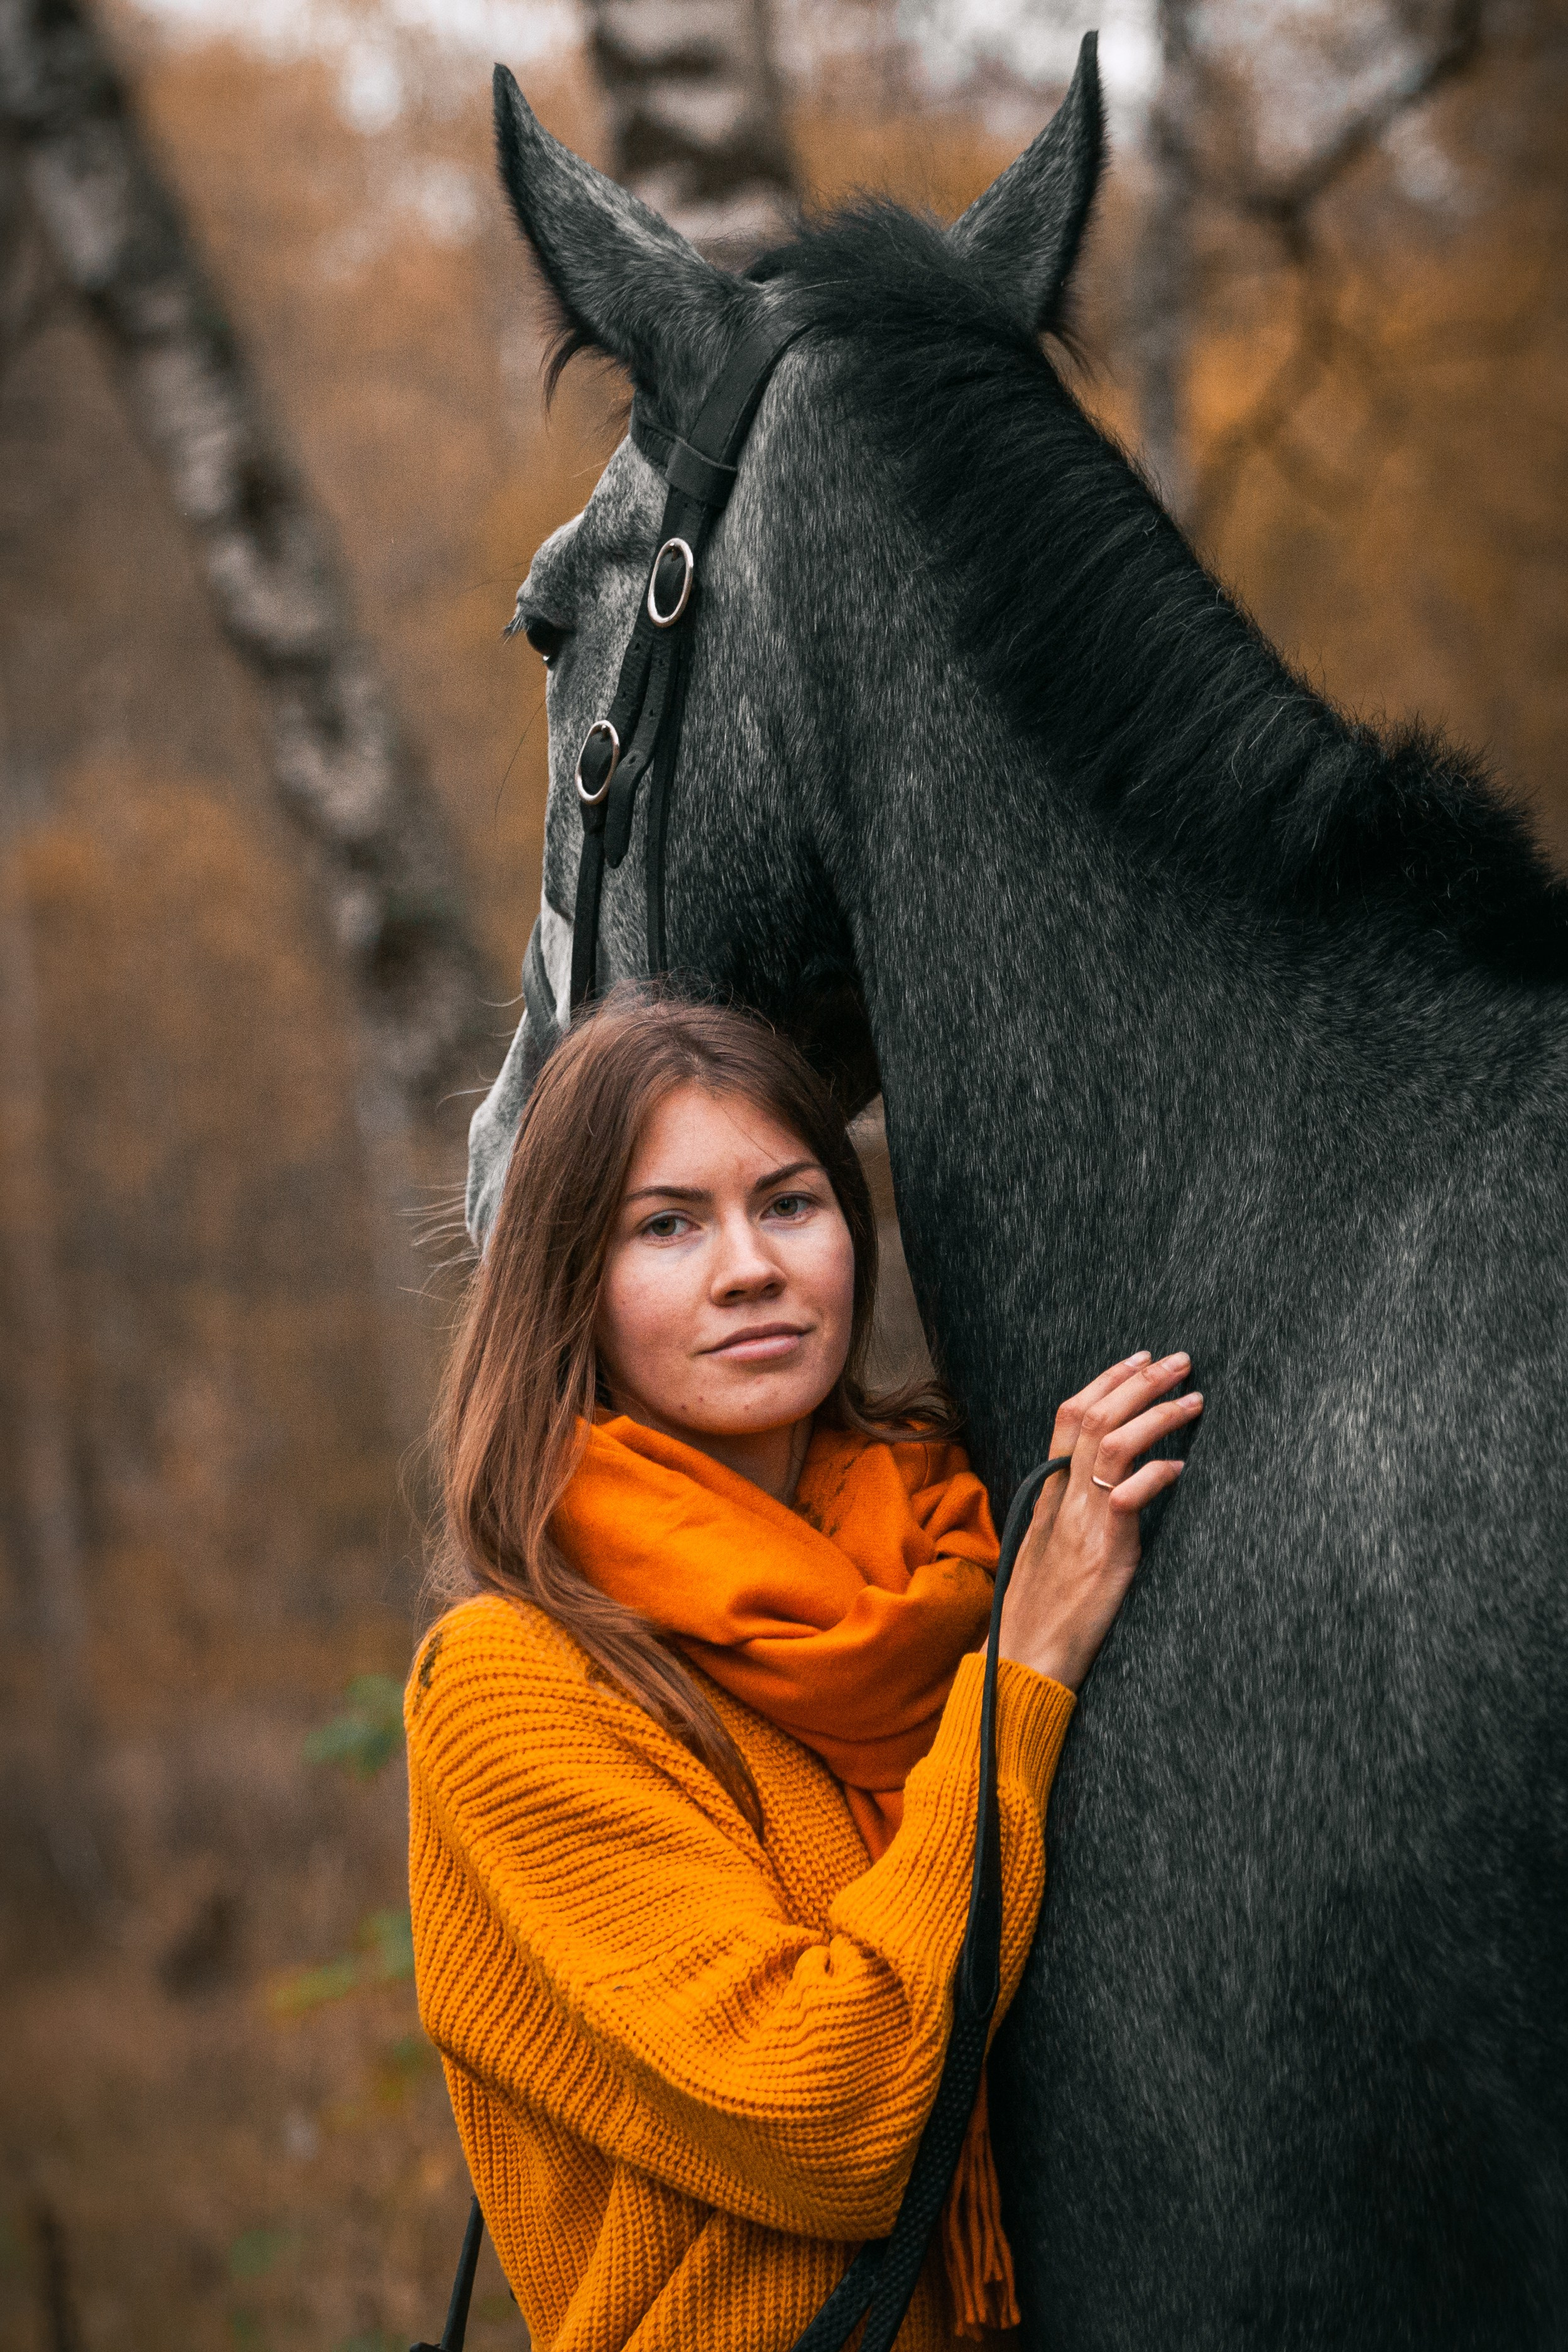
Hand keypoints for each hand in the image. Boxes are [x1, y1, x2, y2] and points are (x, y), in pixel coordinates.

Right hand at [998, 1351, 1201, 1691]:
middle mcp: (1062, 1500)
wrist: (1022, 1661)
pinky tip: (1183, 1469)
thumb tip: (1107, 1491)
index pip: (1069, 1416)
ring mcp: (1081, 1524)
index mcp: (1047, 1495)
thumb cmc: (1039, 1613)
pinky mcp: (1103, 1554)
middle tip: (1179, 1361)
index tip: (1139, 1359)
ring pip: (1113, 1444)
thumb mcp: (1047, 1551)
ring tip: (1193, 1399)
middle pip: (1093, 1416)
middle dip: (1140, 1381)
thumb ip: (1069, 1514)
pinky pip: (1128, 1497)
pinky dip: (1158, 1475)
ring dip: (1157, 1414)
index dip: (1105, 1381)